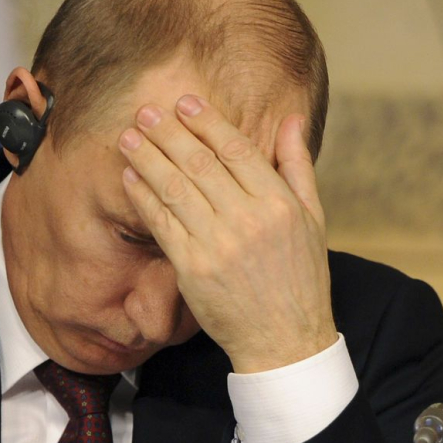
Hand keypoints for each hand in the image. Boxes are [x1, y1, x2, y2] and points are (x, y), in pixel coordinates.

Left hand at [118, 95, 337, 373]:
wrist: (284, 339)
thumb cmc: (301, 277)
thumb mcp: (313, 219)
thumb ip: (297, 166)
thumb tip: (291, 119)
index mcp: (278, 204)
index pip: (236, 150)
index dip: (207, 122)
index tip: (185, 103)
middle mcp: (248, 220)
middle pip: (200, 164)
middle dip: (168, 133)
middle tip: (145, 111)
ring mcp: (217, 246)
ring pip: (175, 189)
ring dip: (148, 159)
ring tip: (129, 137)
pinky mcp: (192, 270)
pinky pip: (162, 225)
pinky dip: (144, 198)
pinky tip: (130, 178)